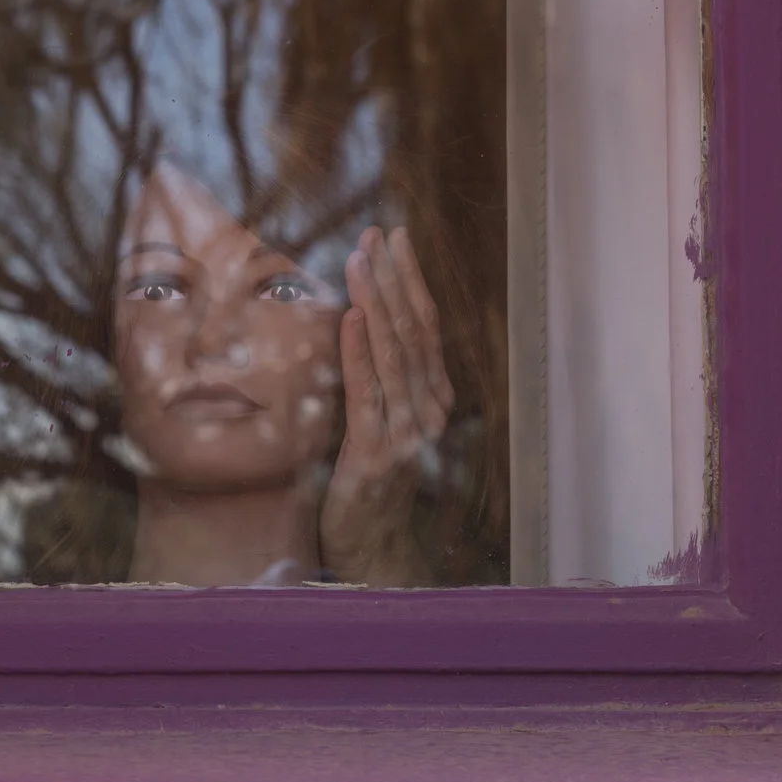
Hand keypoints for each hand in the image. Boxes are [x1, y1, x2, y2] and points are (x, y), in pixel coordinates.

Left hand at [320, 226, 453, 585]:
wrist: (372, 549)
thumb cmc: (371, 483)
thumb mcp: (383, 422)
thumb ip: (383, 379)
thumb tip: (364, 320)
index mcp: (432, 399)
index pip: (424, 325)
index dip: (410, 279)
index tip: (394, 236)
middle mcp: (427, 411)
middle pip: (413, 331)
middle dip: (393, 277)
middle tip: (376, 233)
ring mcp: (405, 432)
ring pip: (393, 353)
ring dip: (375, 302)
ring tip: (360, 261)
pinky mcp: (375, 453)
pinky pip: (368, 392)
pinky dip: (359, 351)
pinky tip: (349, 318)